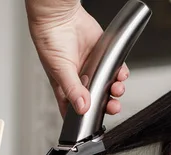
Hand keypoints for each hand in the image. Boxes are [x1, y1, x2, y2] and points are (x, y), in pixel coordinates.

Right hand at [26, 0, 128, 116]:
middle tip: (112, 107)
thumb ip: (73, 90)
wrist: (59, 16)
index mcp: (66, 88)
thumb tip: (82, 107)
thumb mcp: (59, 70)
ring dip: (115, 90)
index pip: (75, 110)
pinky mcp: (103, 57)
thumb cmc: (50, 40)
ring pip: (108, 86)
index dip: (85, 119)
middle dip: (106, 106)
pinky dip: (121, 73)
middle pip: (96, 101)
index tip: (94, 123)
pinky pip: (115, 69)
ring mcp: (92, 69)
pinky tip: (120, 74)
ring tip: (117, 89)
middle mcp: (80, 80)